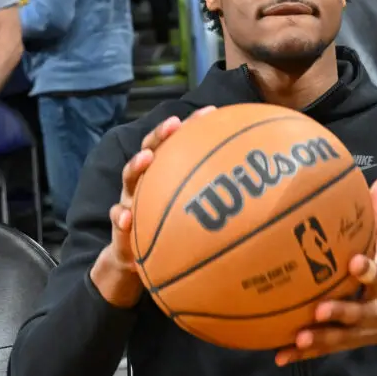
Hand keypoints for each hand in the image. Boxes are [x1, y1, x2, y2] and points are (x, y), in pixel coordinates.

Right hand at [90, 107, 215, 307]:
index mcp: (164, 176)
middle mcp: (145, 185)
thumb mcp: (194, 216)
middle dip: (161, 136)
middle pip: (150, 152)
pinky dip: (121, 219)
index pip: (178, 145)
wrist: (136, 263)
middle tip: (175, 124)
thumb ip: (216, 201)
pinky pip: (118, 224)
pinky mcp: (120, 231)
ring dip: (136, 167)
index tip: (212, 112)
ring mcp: (129, 204)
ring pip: (129, 181)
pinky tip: (126, 217)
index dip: (193, 127)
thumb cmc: (172, 233)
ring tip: (146, 159)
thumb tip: (258, 191)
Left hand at [275, 178, 376, 365]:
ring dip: (318, 339)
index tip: (355, 262)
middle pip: (357, 312)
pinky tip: (280, 357)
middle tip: (319, 309)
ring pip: (338, 337)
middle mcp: (374, 310)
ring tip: (298, 338)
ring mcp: (360, 331)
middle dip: (339, 312)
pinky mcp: (347, 343)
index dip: (367, 270)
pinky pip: (323, 351)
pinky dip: (302, 356)